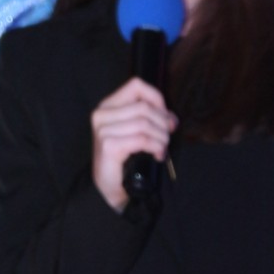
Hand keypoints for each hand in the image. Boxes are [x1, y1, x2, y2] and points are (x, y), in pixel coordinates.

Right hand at [90, 78, 175, 211]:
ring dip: (161, 138)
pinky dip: (156, 147)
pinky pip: (141, 139)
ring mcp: (103, 129)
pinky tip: (157, 155)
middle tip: (166, 139)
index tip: (167, 118)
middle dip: (163, 124)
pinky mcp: (108, 145)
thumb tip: (171, 117)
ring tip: (162, 149)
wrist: (110, 187)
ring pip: (144, 123)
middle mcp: (102, 114)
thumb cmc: (125, 160)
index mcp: (108, 106)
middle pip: (144, 107)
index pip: (136, 85)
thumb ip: (152, 119)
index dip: (157, 98)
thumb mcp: (138, 133)